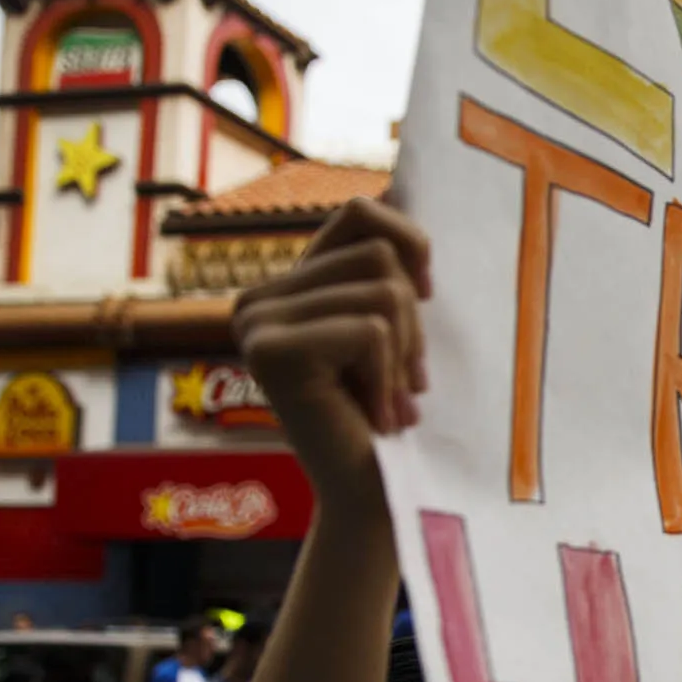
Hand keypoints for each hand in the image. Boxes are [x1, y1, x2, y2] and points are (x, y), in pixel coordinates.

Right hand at [233, 197, 431, 508]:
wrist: (376, 498)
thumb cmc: (395, 414)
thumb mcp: (397, 326)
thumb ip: (386, 264)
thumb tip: (399, 182)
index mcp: (287, 284)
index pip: (359, 212)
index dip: (409, 245)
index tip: (426, 298)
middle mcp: (258, 296)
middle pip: (377, 251)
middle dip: (412, 322)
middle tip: (404, 381)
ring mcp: (256, 322)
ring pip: (381, 292)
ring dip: (404, 354)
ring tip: (390, 401)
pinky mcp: (270, 352)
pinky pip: (370, 329)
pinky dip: (389, 376)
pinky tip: (376, 416)